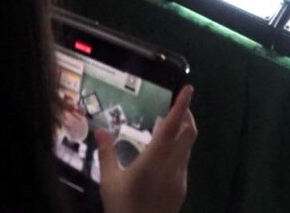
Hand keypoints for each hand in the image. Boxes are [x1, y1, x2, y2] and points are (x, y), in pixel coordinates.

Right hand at [97, 85, 195, 212]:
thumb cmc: (123, 209)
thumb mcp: (110, 182)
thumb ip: (106, 153)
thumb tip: (99, 130)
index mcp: (154, 160)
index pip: (172, 127)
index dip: (182, 106)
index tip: (188, 89)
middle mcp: (172, 167)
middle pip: (189, 134)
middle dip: (187, 115)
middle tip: (178, 104)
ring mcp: (179, 179)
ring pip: (188, 148)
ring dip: (183, 133)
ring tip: (168, 125)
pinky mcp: (181, 190)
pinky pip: (184, 162)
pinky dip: (179, 149)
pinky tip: (164, 153)